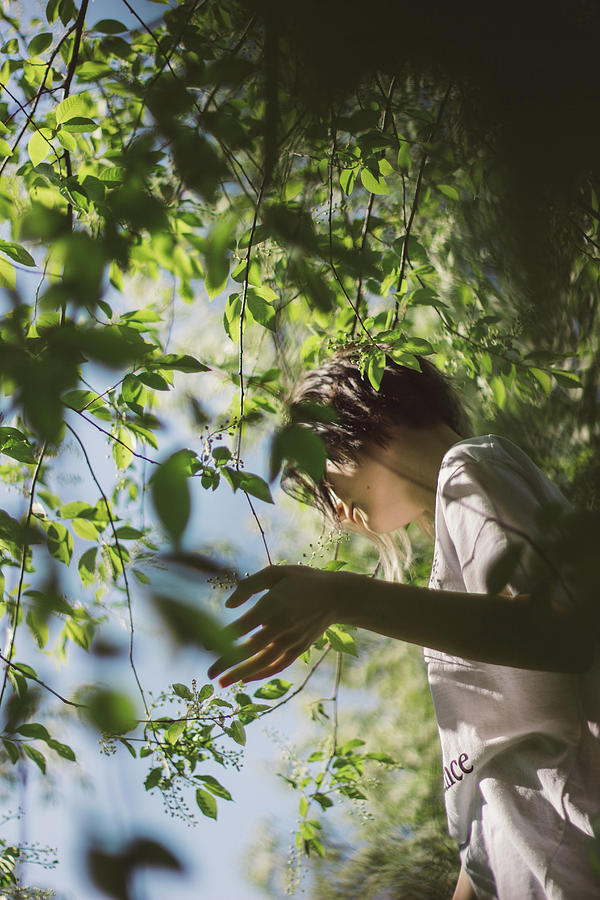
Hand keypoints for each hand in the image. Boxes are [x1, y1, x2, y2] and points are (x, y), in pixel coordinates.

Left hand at [207, 565, 343, 688]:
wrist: (336, 596)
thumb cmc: (302, 580)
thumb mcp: (276, 572)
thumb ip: (249, 585)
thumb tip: (228, 606)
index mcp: (273, 604)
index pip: (243, 626)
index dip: (224, 637)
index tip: (205, 645)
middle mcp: (281, 625)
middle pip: (249, 649)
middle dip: (227, 662)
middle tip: (208, 674)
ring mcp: (291, 640)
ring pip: (263, 662)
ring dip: (241, 674)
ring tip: (222, 684)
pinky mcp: (298, 649)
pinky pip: (278, 666)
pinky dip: (261, 675)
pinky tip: (245, 680)